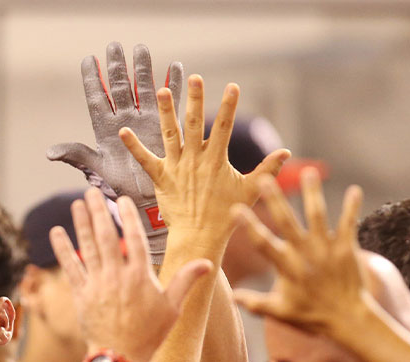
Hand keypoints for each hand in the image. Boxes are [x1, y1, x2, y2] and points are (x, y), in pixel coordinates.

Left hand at [48, 43, 181, 262]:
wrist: (144, 200)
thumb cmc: (118, 188)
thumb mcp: (95, 170)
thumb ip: (75, 155)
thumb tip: (49, 152)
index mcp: (105, 128)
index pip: (97, 97)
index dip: (92, 78)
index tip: (88, 59)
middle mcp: (124, 120)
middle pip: (119, 87)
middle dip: (117, 66)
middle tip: (115, 46)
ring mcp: (144, 121)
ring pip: (143, 89)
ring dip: (142, 69)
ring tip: (141, 49)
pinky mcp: (163, 126)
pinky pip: (170, 101)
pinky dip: (173, 85)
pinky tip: (176, 67)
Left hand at [50, 188, 211, 361]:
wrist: (121, 358)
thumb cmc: (149, 335)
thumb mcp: (173, 308)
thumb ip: (186, 281)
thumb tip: (207, 262)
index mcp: (140, 276)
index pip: (134, 238)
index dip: (128, 216)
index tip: (122, 199)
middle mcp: (117, 276)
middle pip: (106, 236)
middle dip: (99, 212)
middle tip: (92, 192)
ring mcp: (97, 284)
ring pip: (88, 247)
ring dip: (81, 223)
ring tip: (78, 204)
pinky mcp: (81, 295)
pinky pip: (70, 267)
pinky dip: (63, 249)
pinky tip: (56, 232)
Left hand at [119, 76, 289, 250]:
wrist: (199, 236)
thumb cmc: (226, 214)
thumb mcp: (250, 190)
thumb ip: (268, 170)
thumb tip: (287, 152)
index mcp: (216, 160)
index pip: (225, 128)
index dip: (230, 107)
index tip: (233, 86)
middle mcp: (195, 160)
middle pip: (196, 125)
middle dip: (195, 100)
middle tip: (195, 78)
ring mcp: (177, 168)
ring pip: (171, 135)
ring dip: (167, 113)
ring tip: (163, 90)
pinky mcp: (161, 178)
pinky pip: (145, 160)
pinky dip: (134, 146)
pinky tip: (123, 131)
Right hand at [233, 168, 368, 335]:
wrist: (349, 319)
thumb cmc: (311, 316)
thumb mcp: (280, 312)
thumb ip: (255, 303)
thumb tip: (231, 296)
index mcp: (286, 267)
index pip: (263, 243)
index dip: (249, 226)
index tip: (236, 208)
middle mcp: (305, 254)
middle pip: (287, 222)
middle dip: (275, 200)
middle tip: (265, 179)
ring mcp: (327, 250)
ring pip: (318, 216)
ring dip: (313, 194)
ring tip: (309, 173)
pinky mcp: (347, 249)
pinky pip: (349, 224)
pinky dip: (352, 208)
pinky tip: (354, 190)